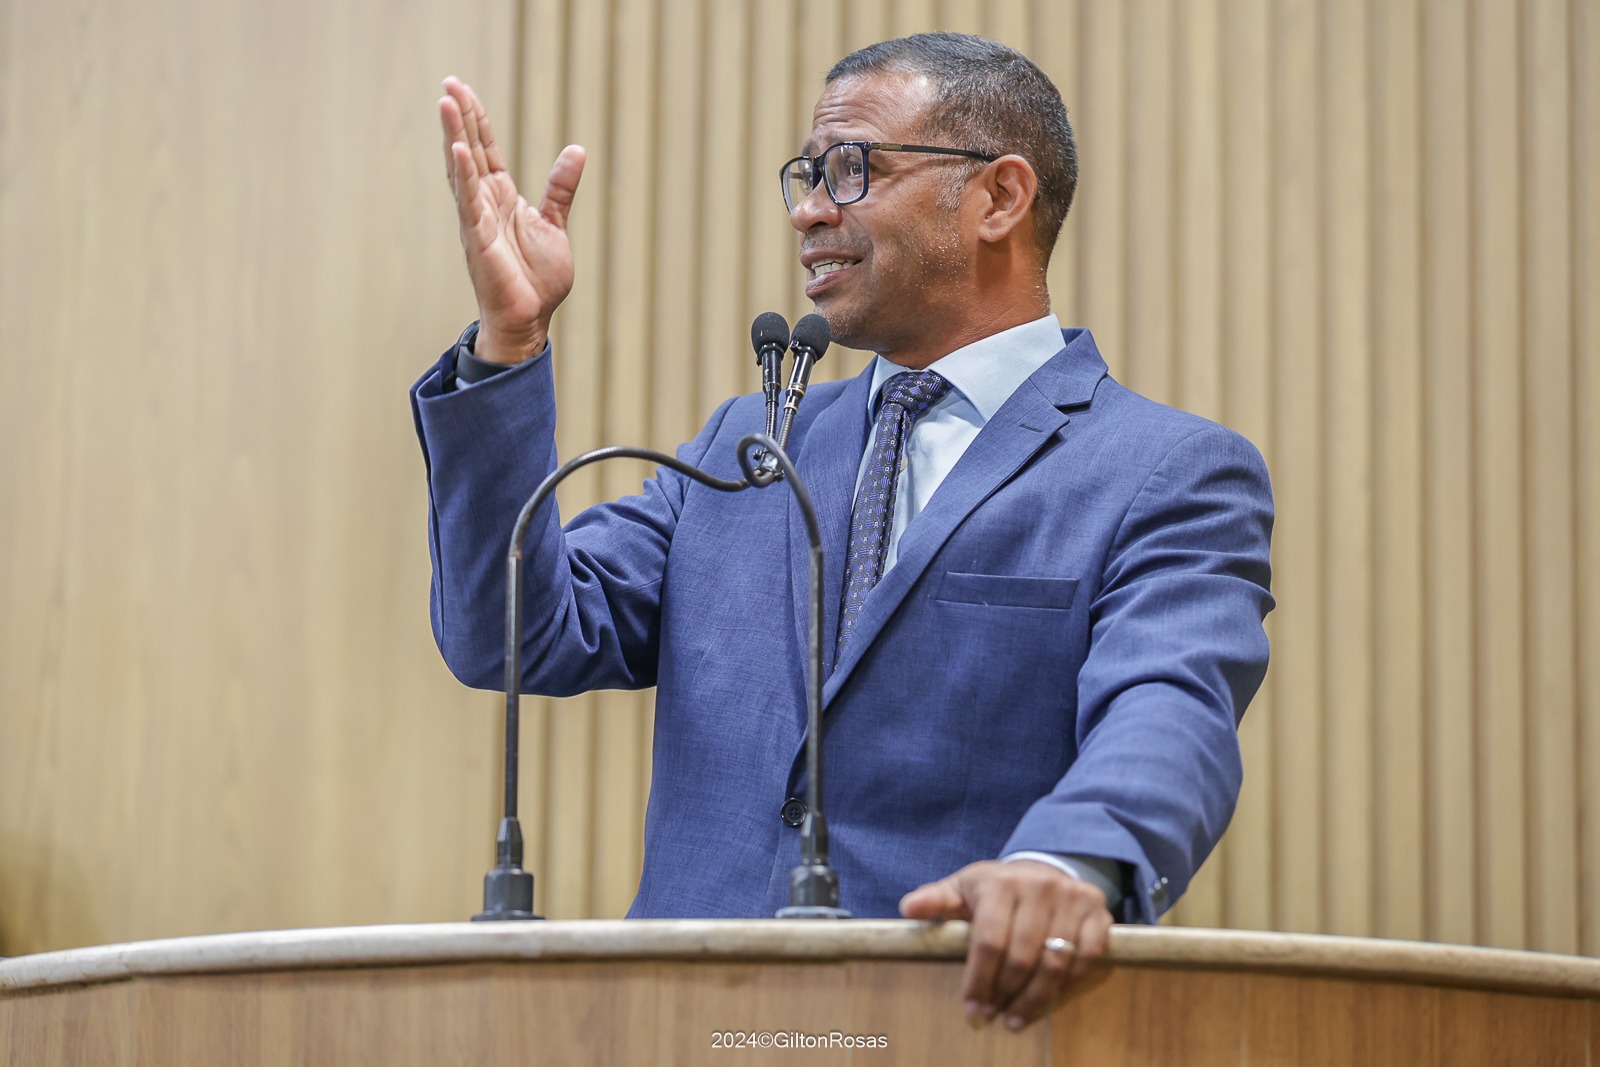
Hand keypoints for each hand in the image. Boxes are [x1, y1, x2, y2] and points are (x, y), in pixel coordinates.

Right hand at [439, 77, 585, 364]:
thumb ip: (561, 188)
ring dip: (454, 135)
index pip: (486, 151)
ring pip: (462, 170)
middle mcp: (484, 204)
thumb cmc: (537, 279)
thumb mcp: (554, 224)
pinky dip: (463, 175)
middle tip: (450, 83)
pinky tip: (456, 149)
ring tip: (446, 102)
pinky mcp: (477, 240)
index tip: (464, 90)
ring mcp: (477, 220)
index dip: (477, 120)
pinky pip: (468, 202)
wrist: (531, 318)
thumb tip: (576, 150)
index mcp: (501, 198)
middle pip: (470, 151)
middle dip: (461, 117)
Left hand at [899, 859, 1111, 1031]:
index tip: (972, 1010)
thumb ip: (936, 901)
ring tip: (1017, 1018)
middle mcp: (1039, 886)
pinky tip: (1051, 998)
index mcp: (1001, 883)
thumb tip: (909, 909)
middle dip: (1006, 994)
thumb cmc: (994, 889)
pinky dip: (1070, 983)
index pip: (989, 941)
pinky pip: (1088, 956)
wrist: (1041, 870)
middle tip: (993, 1017)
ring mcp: (1073, 898)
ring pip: (1056, 961)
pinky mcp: (1099, 911)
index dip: (980, 980)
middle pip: (1023, 956)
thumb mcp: (962, 889)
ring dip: (1036, 998)